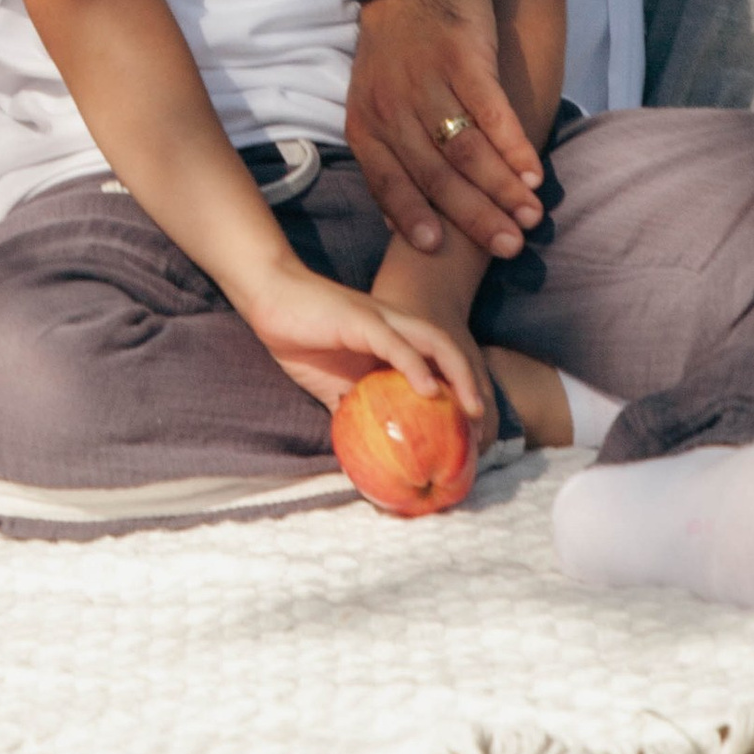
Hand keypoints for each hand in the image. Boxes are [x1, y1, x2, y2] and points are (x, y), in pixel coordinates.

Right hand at [238, 256, 487, 426]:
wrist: (270, 298)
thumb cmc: (302, 339)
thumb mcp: (333, 386)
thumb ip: (353, 410)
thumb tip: (363, 454)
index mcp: (392, 339)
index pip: (438, 362)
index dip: (461, 391)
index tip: (472, 429)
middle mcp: (395, 325)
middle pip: (449, 348)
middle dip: (474, 383)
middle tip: (484, 422)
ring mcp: (380, 320)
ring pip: (434, 341)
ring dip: (459, 374)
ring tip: (471, 407)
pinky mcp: (360, 320)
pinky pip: (395, 343)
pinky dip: (416, 366)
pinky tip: (428, 390)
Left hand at [346, 0, 546, 260]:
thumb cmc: (397, 51)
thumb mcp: (374, 102)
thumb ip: (389, 158)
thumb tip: (401, 225)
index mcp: (366, 123)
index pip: (387, 183)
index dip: (412, 217)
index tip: (440, 249)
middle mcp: (392, 106)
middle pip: (436, 175)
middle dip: (475, 217)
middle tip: (509, 247)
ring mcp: (427, 81)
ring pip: (466, 149)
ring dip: (502, 188)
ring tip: (530, 215)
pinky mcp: (462, 57)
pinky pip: (492, 111)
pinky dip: (514, 145)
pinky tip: (533, 171)